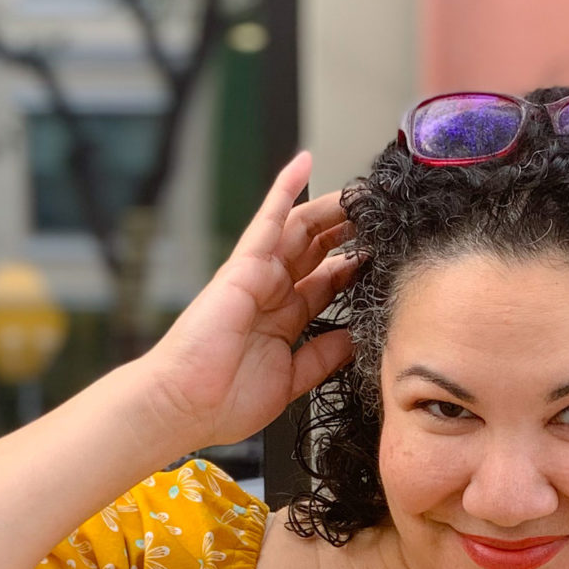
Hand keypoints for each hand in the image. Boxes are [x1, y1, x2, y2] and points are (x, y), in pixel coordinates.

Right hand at [141, 152, 359, 451]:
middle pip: (317, 251)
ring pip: (300, 230)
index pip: (326, 284)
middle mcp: (272, 294)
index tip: (384, 258)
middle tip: (379, 218)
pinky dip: (284, 190)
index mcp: (284, 321)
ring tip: (359, 193)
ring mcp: (258, 277)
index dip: (354, 268)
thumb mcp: (292, 380)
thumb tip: (356, 339)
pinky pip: (268, 220)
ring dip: (330, 210)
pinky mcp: (244, 266)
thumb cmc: (225, 401)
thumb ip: (323, 357)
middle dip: (348, 233)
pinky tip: (303, 163)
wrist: (185, 405)